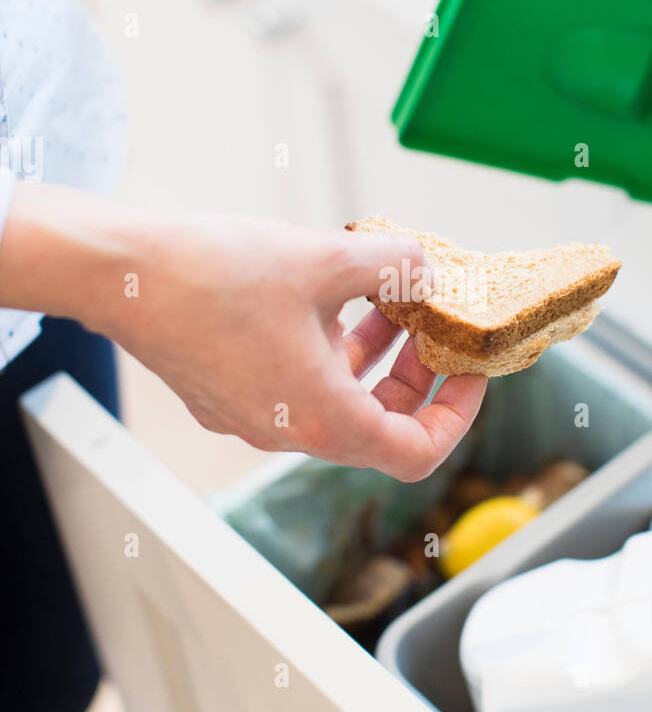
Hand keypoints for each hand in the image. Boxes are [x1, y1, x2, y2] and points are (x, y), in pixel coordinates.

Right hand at [1, 186, 486, 480]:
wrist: (122, 274)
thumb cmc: (216, 275)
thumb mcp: (329, 259)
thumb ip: (395, 264)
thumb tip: (428, 268)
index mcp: (323, 419)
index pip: (416, 452)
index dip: (457, 415)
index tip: (469, 372)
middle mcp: (289, 432)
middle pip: (380, 428)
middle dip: (415, 376)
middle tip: (428, 324)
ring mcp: (252, 419)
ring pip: (336, 402)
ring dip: (370, 359)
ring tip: (382, 298)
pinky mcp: (225, 395)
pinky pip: (295, 386)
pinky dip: (325, 352)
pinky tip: (324, 295)